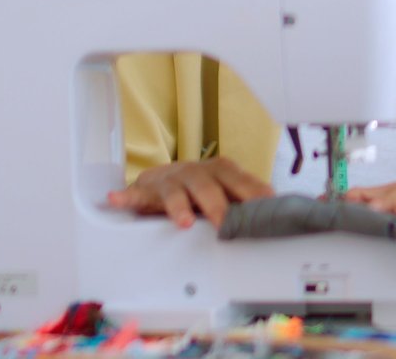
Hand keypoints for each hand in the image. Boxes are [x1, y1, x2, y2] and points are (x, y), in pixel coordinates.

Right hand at [106, 157, 272, 228]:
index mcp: (219, 172)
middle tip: (225, 224)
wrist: (161, 179)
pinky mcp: (145, 191)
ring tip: (182, 222)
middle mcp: (195, 172)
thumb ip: (247, 203)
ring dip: (178, 206)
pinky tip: (117, 200)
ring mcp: (170, 180)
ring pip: (174, 189)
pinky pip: (133, 194)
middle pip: (207, 182)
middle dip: (217, 204)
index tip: (266, 207)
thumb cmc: (199, 190)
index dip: (251, 191)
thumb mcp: (226, 193)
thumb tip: (279, 215)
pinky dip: (126, 198)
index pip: (238, 178)